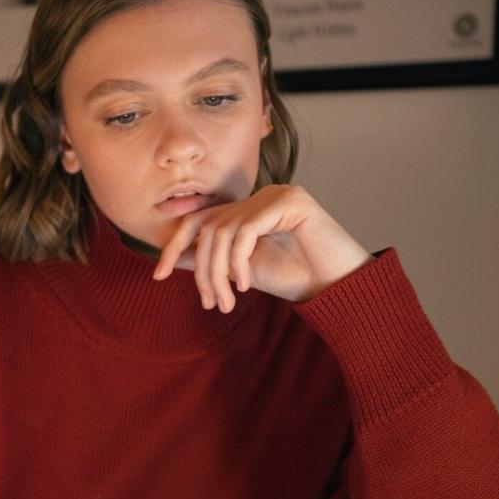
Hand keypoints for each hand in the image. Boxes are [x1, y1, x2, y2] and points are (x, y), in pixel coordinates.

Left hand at [152, 184, 373, 311]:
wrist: (339, 287)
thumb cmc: (297, 279)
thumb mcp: (244, 273)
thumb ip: (213, 260)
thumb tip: (175, 258)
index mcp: (249, 209)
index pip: (199, 219)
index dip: (174, 245)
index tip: (158, 275)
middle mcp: (261, 196)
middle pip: (209, 228)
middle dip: (203, 270)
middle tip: (212, 304)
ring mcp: (277, 194)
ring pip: (224, 231)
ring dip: (219, 273)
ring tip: (228, 302)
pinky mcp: (292, 200)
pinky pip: (246, 230)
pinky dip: (239, 261)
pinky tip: (247, 284)